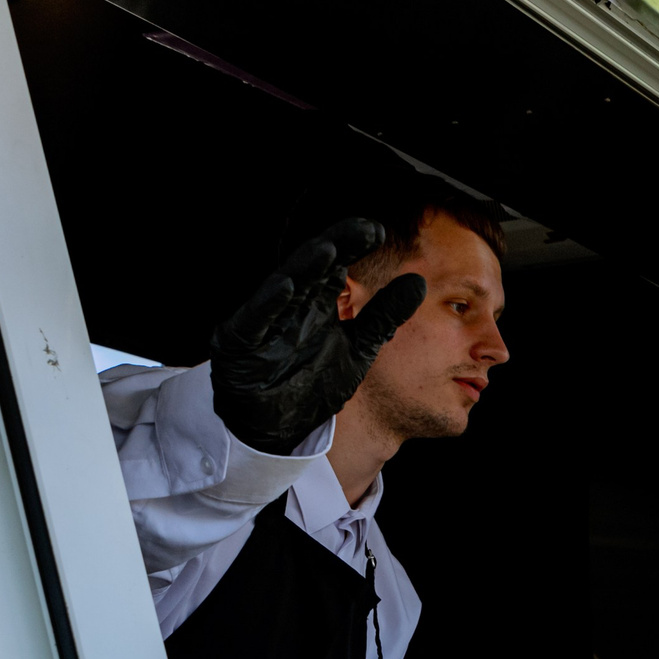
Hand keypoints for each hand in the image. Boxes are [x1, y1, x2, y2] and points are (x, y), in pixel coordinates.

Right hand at [209, 218, 426, 451]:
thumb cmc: (311, 382)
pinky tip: (287, 288)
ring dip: (305, 269)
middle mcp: (290, 306)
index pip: (335, 267)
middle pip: (312, 269)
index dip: (352, 245)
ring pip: (283, 288)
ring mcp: (264, 323)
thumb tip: (418, 282)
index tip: (378, 231)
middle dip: (334, 247)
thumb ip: (384, 316)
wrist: (276, 428)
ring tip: (329, 249)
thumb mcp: (358, 347)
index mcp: (316, 303)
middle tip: (361, 230)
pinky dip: (270, 305)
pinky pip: (254, 321)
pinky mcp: (240, 344)